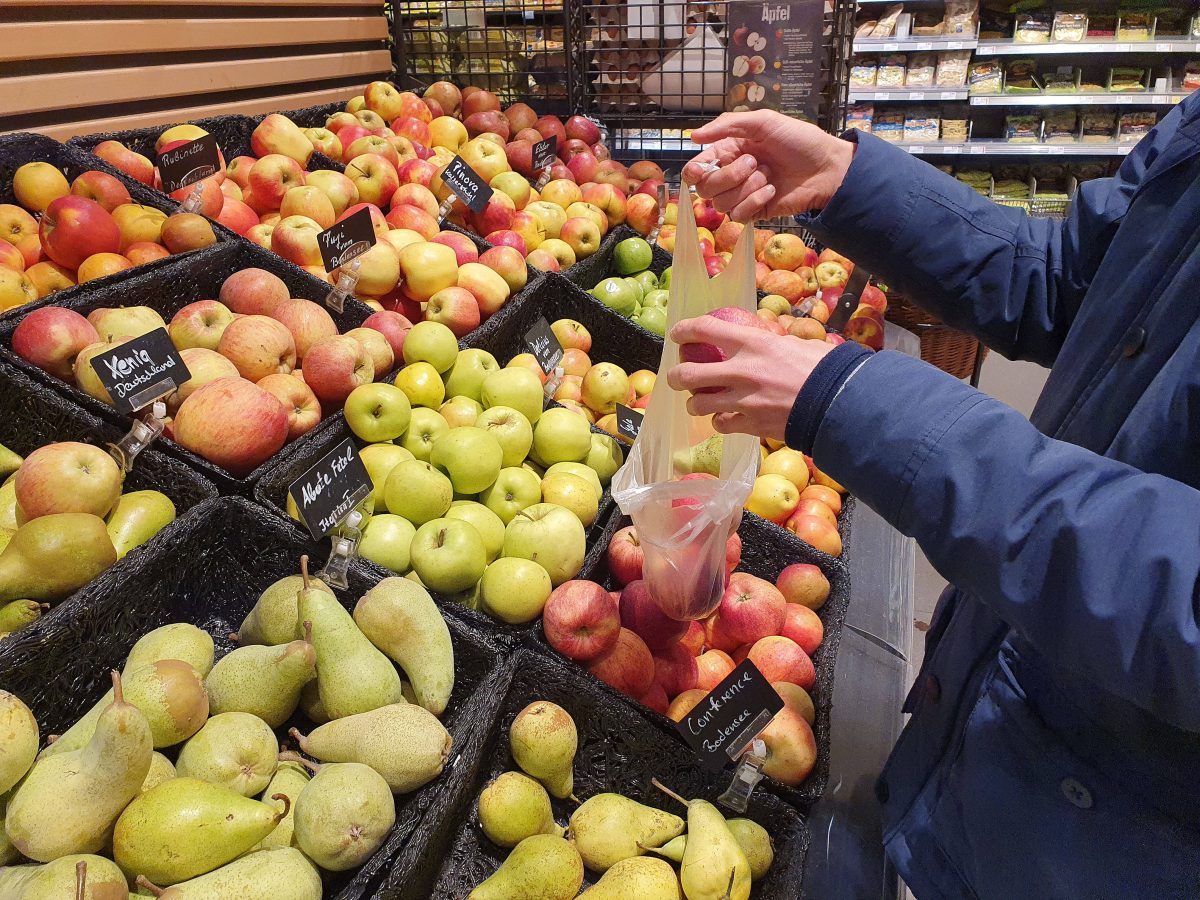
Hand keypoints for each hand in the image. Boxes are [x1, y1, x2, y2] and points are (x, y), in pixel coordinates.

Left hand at [666, 316, 834, 440]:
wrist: (839, 404)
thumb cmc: (826, 369)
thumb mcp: (799, 344)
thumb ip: (776, 343)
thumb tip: (768, 340)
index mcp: (753, 343)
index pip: (705, 329)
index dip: (685, 330)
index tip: (677, 334)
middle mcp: (741, 371)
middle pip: (688, 374)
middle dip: (675, 376)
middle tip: (676, 376)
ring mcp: (743, 401)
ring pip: (698, 404)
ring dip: (694, 403)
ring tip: (698, 402)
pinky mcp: (750, 425)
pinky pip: (721, 425)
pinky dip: (719, 422)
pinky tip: (724, 419)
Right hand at [681, 110, 854, 222]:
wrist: (826, 167)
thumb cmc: (799, 140)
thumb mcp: (764, 121)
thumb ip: (727, 125)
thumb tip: (693, 136)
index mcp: (729, 151)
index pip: (696, 168)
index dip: (695, 170)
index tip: (702, 167)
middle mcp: (732, 174)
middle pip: (705, 188)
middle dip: (728, 176)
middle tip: (754, 163)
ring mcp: (743, 195)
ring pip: (721, 203)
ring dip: (746, 188)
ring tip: (768, 176)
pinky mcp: (755, 212)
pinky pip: (739, 215)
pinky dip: (755, 201)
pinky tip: (772, 191)